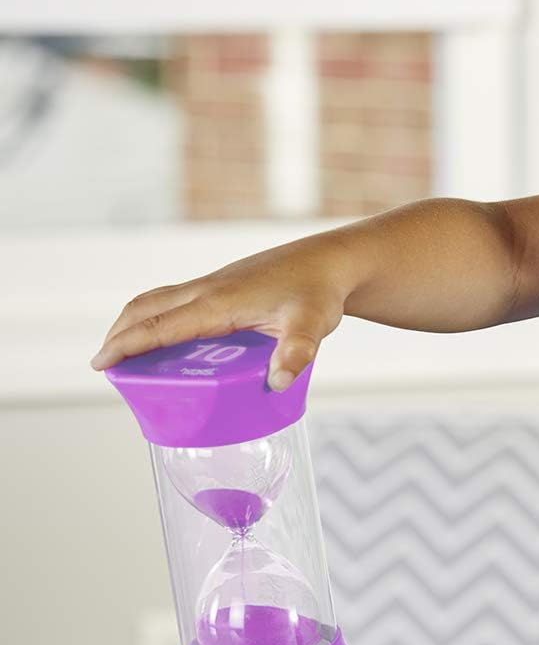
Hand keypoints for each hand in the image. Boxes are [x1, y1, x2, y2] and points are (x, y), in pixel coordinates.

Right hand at [89, 233, 359, 390]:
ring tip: (124, 352)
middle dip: (119, 334)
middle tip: (105, 364)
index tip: (101, 363)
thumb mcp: (313, 326)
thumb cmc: (319, 292)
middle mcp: (208, 289)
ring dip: (135, 323)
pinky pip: (177, 300)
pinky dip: (157, 316)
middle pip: (147, 308)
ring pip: (159, 301)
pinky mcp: (224, 286)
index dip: (128, 345)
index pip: (160, 325)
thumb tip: (279, 382)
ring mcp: (214, 285)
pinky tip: (167, 335)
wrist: (331, 262)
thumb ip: (297, 354)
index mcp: (218, 302)